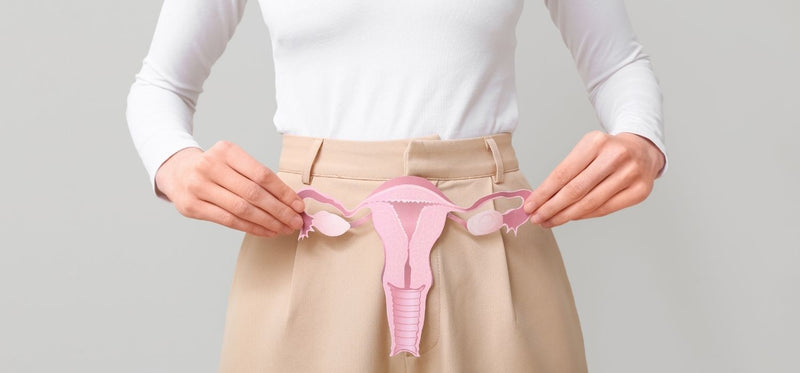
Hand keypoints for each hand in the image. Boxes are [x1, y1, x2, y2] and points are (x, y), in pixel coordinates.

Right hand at [154, 140, 305, 237]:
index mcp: (226, 150)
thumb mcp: (233, 161)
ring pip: (242, 209)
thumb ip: (257, 177)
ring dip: (268, 222)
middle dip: (279, 211)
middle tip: (295, 221)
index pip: (262, 174)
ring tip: (284, 229)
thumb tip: (290, 201)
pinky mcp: (193, 207)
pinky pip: (229, 221)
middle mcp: (210, 166)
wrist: (177, 172)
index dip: (283, 192)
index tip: (298, 205)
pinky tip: (266, 231)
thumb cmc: (215, 169)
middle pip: (253, 193)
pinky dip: (252, 228)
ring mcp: (199, 187)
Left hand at [523, 130, 664, 227]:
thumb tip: (541, 198)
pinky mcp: (640, 191)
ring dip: (565, 215)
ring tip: (549, 221)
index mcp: (596, 142)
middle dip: (551, 208)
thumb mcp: (587, 149)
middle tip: (536, 218)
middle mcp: (615, 156)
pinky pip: (605, 209)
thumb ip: (567, 171)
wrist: (642, 149)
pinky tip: (570, 217)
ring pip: (590, 203)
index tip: (529, 205)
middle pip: (575, 190)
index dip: (544, 193)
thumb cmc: (608, 151)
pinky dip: (585, 215)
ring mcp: (631, 174)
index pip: (563, 173)